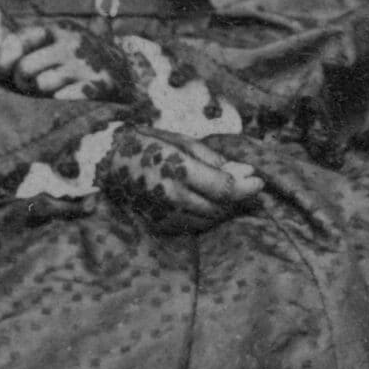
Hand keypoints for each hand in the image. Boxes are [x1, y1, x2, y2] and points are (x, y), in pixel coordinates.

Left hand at [0, 23, 123, 99]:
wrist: (123, 72)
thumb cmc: (78, 58)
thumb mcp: (58, 41)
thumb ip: (29, 46)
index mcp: (58, 29)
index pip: (17, 40)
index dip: (3, 59)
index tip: (3, 71)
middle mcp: (71, 43)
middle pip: (25, 68)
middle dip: (21, 82)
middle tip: (29, 86)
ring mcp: (85, 64)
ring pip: (41, 84)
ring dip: (40, 93)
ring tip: (48, 92)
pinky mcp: (97, 86)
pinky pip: (63, 99)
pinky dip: (60, 102)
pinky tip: (66, 99)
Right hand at [100, 126, 263, 232]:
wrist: (109, 161)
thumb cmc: (149, 144)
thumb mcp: (183, 142)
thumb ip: (214, 160)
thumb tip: (245, 173)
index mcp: (179, 171)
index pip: (224, 188)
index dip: (246, 187)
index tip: (259, 180)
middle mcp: (173, 196)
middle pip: (220, 207)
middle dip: (239, 198)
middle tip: (249, 186)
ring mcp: (165, 213)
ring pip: (209, 220)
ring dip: (225, 209)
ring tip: (229, 193)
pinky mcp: (159, 224)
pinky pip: (194, 226)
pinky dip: (207, 217)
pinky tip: (209, 204)